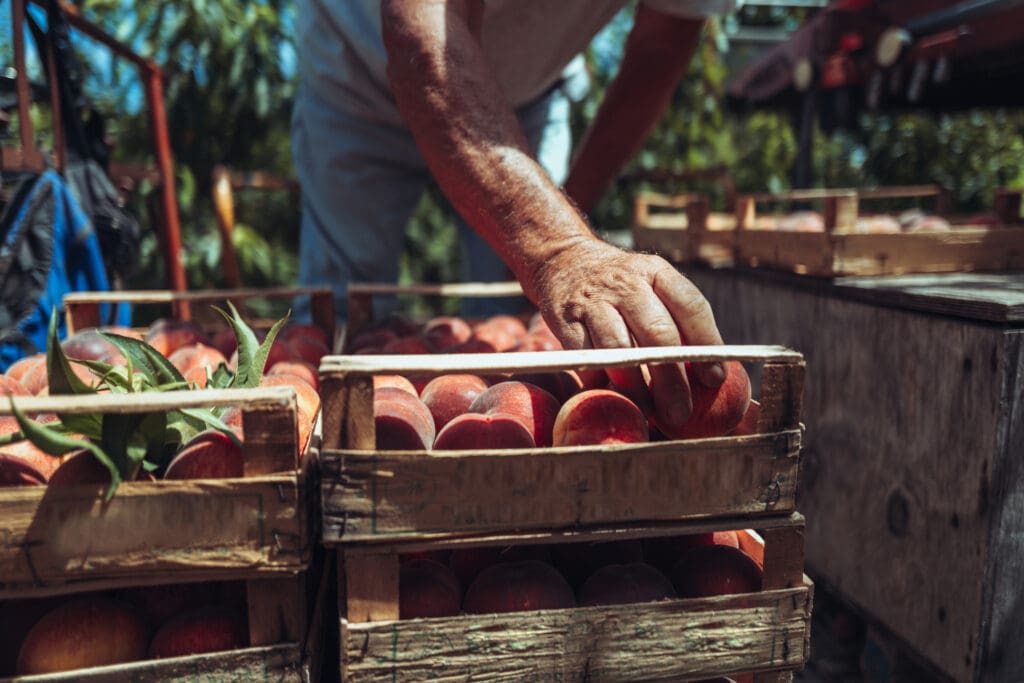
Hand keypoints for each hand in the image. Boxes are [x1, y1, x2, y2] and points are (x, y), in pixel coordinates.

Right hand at [529, 237, 725, 426]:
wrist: (562, 259)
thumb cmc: (619, 285)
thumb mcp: (650, 283)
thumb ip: (675, 319)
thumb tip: (705, 376)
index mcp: (656, 272)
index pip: (691, 306)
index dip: (706, 344)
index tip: (714, 378)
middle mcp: (627, 283)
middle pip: (657, 334)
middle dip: (672, 379)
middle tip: (680, 412)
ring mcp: (594, 301)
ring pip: (619, 349)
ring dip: (636, 386)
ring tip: (648, 410)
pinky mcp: (565, 319)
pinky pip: (585, 358)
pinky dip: (599, 380)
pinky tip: (610, 392)